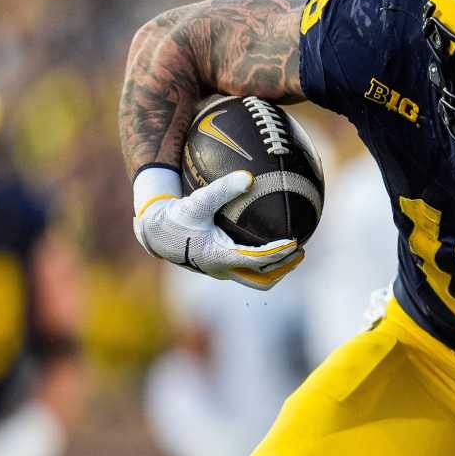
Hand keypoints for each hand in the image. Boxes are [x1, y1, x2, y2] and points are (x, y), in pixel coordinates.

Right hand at [132, 166, 301, 289]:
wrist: (155, 233)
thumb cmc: (175, 216)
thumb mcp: (198, 201)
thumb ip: (223, 189)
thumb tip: (249, 177)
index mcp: (219, 257)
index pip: (258, 260)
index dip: (278, 253)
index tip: (294, 241)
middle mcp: (223, 270)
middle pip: (263, 279)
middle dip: (284, 267)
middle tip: (299, 250)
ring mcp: (222, 271)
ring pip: (256, 279)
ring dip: (276, 269)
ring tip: (292, 252)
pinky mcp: (220, 266)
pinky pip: (248, 269)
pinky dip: (263, 262)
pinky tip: (271, 242)